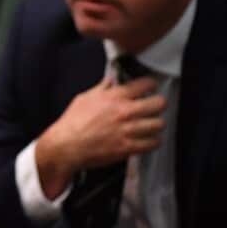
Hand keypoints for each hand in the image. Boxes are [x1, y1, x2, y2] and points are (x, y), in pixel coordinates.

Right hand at [36, 76, 165, 197]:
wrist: (67, 145)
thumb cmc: (73, 122)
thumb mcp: (84, 98)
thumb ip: (102, 88)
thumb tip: (110, 80)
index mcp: (114, 97)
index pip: (145, 84)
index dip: (151, 84)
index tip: (151, 87)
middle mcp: (124, 112)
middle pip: (159, 103)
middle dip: (158, 103)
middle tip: (155, 106)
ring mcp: (128, 130)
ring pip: (159, 124)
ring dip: (155, 124)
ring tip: (150, 125)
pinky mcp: (129, 147)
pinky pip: (153, 143)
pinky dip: (152, 141)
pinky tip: (146, 139)